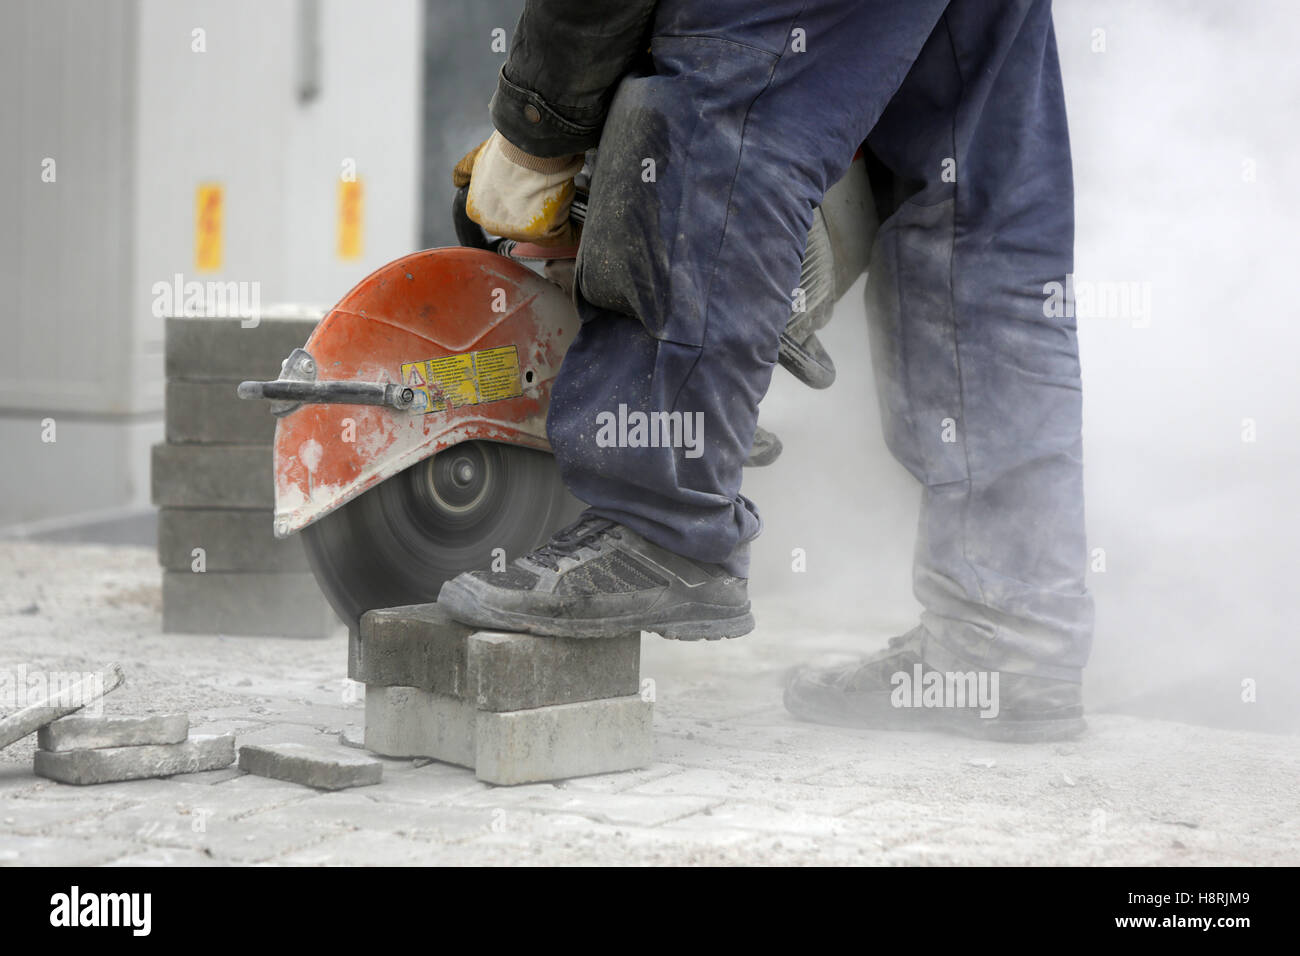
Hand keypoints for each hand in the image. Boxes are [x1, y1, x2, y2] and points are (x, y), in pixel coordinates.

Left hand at [453, 131, 582, 246]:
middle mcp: (495, 226)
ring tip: (561, 195)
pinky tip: (576, 211)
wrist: (531, 145)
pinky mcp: (544, 233)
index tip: (531, 191)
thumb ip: (465, 169)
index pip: (502, 216)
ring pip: (545, 232)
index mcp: (478, 211)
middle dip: (537, 213)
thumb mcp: (479, 156)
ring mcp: (520, 231)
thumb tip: (458, 180)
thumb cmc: (509, 148)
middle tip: (547, 191)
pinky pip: (565, 236)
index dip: (520, 203)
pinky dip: (574, 226)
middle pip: (522, 227)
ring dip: (556, 219)